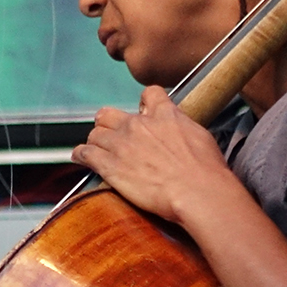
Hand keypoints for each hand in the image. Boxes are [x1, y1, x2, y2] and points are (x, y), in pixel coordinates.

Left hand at [71, 86, 236, 222]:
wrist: (197, 191)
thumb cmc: (206, 170)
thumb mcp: (200, 135)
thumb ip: (182, 126)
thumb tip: (179, 127)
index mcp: (163, 114)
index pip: (148, 94)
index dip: (143, 104)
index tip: (142, 112)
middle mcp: (138, 124)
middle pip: (109, 114)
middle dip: (108, 123)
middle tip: (112, 135)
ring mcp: (121, 144)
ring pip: (95, 133)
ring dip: (95, 141)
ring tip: (96, 150)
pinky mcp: (110, 165)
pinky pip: (86, 153)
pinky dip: (81, 154)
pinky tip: (80, 157)